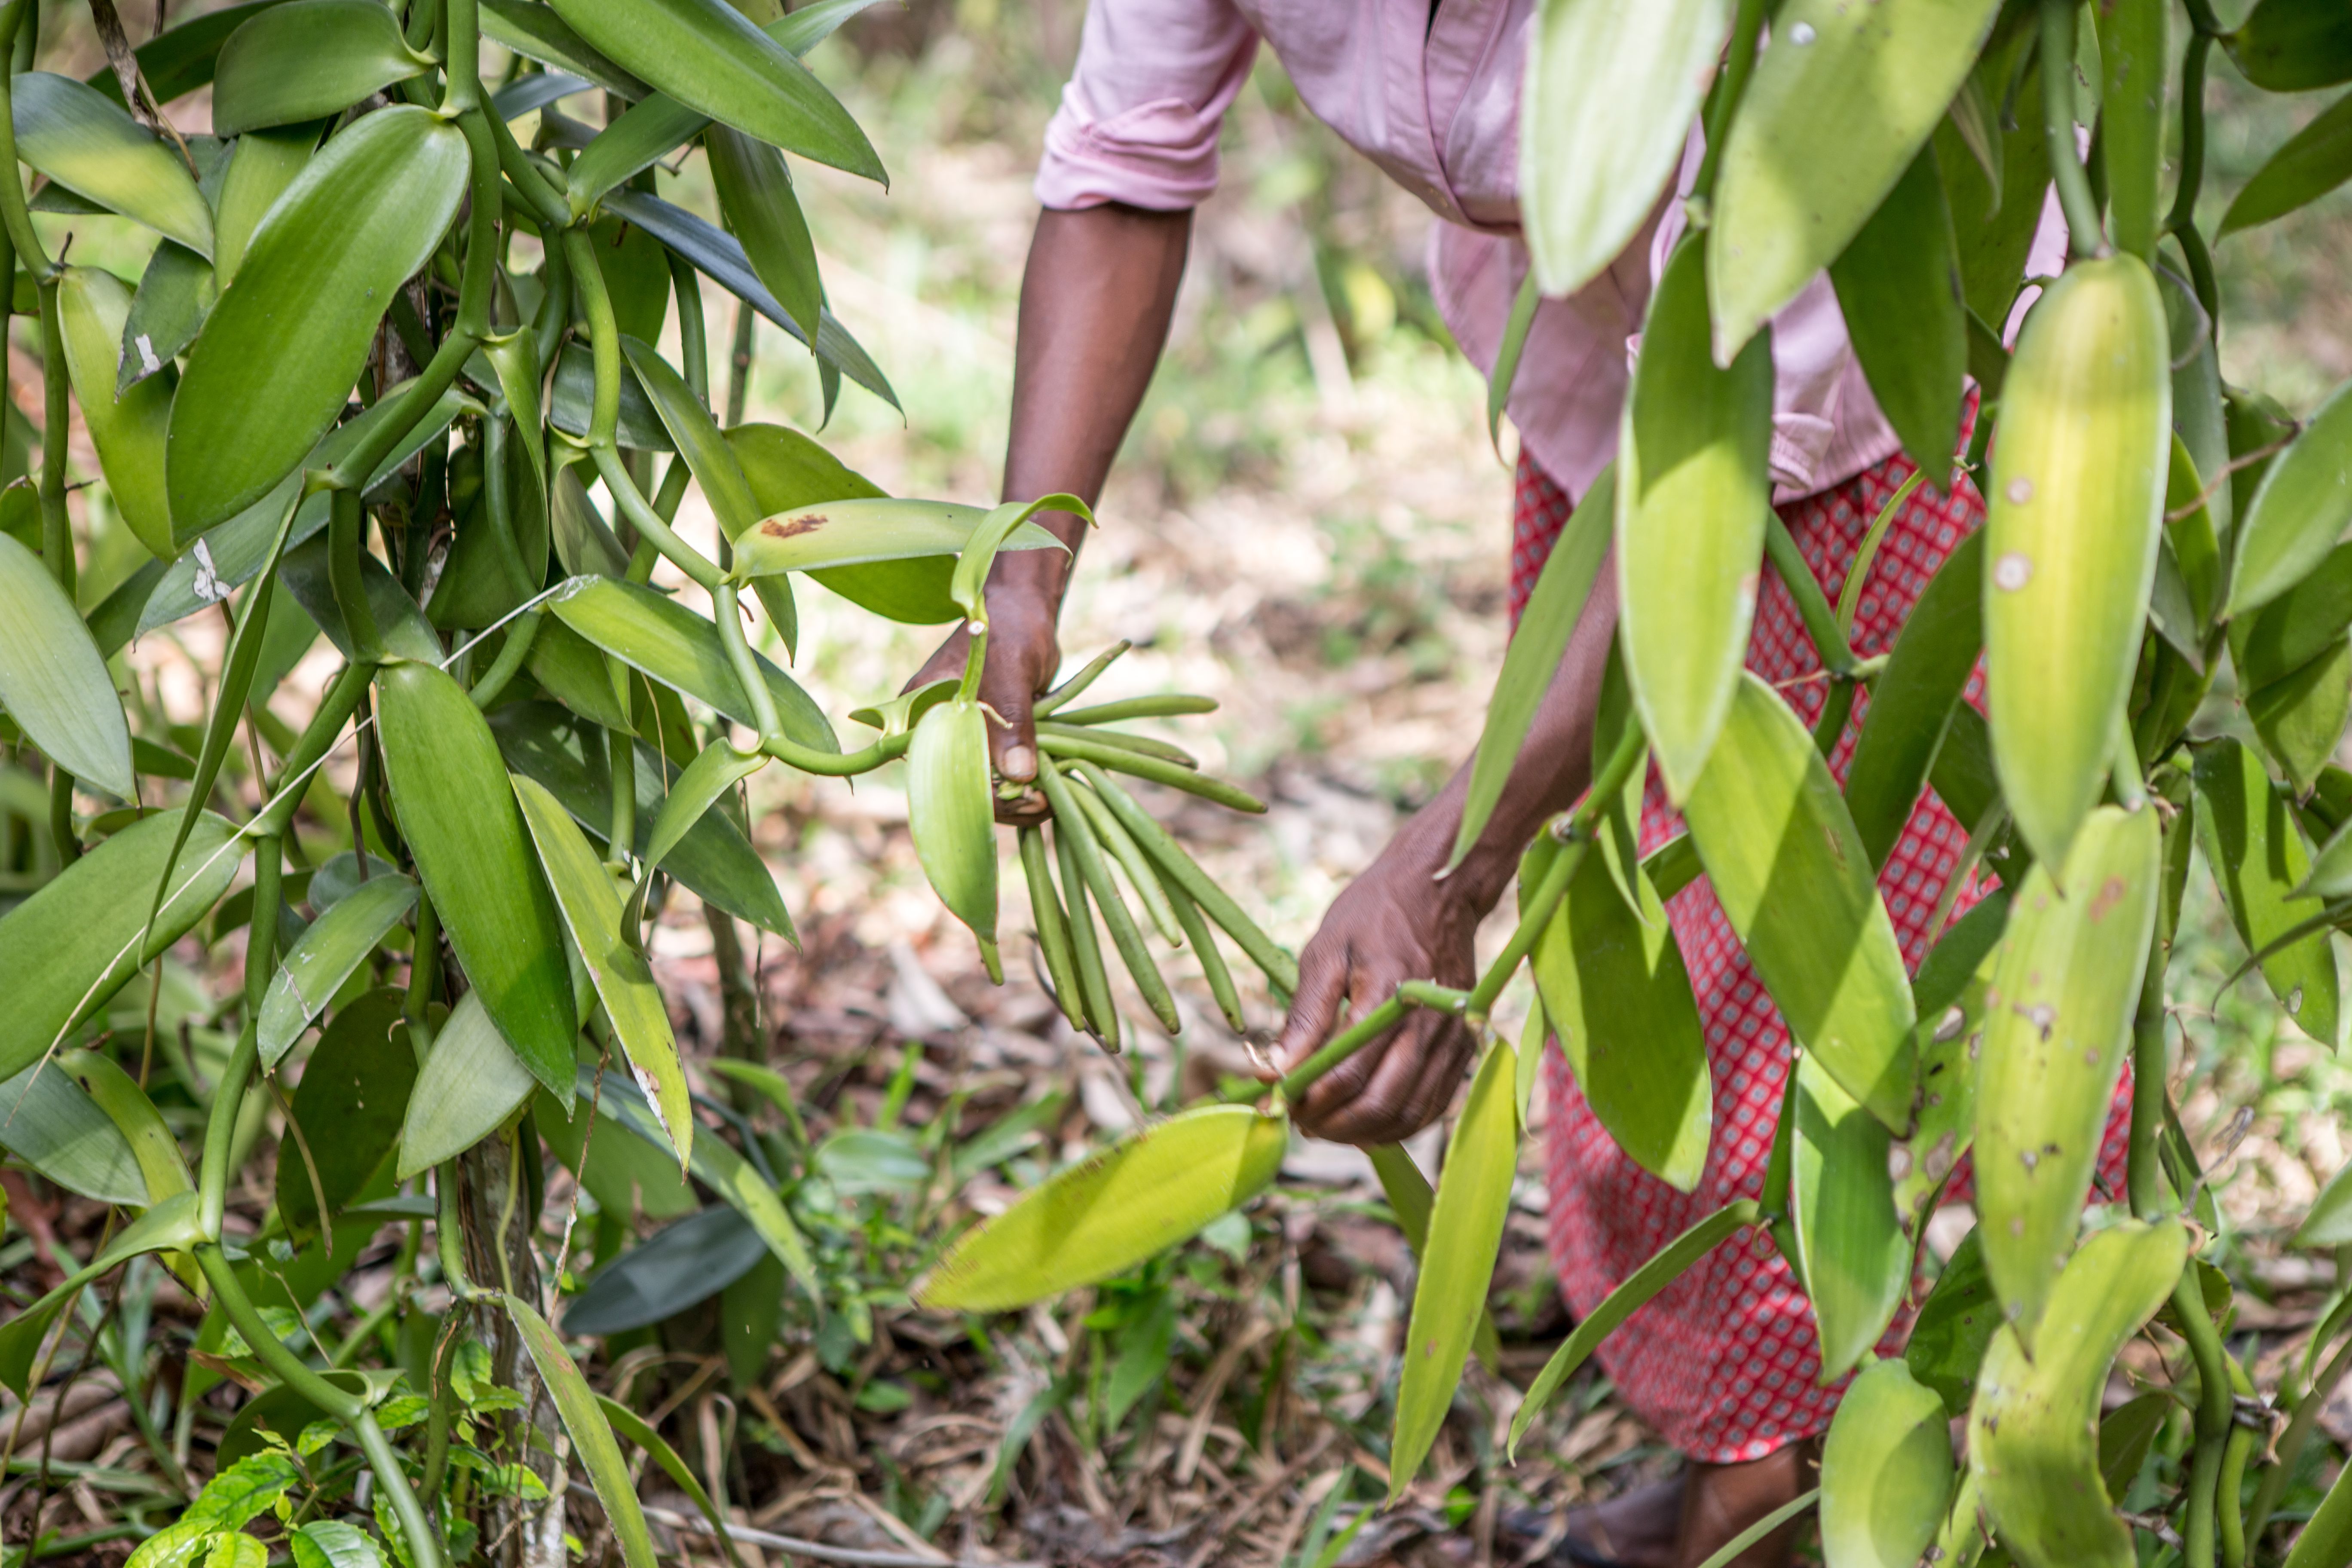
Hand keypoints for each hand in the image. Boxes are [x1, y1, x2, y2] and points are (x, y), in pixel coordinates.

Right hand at [905, 569, 1062, 822]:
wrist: (1022, 614)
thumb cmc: (1008, 631)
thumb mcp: (1011, 674)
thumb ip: (1012, 721)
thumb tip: (1018, 774)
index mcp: (919, 715)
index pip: (942, 772)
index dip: (985, 796)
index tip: (1028, 800)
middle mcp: (934, 733)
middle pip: (963, 788)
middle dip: (1006, 804)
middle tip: (1046, 803)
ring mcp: (961, 739)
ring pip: (985, 788)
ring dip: (1019, 798)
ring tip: (1053, 796)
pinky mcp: (986, 742)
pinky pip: (1000, 775)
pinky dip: (1024, 785)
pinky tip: (1051, 787)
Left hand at [1270, 814, 1491, 1145]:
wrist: (1439, 888)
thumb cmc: (1374, 914)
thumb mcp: (1326, 951)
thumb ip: (1304, 1015)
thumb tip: (1274, 1069)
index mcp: (1389, 996)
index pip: (1346, 1073)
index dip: (1309, 1099)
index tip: (1280, 1102)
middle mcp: (1427, 1025)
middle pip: (1379, 1104)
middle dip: (1332, 1124)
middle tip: (1300, 1121)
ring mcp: (1451, 1039)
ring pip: (1408, 1115)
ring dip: (1363, 1132)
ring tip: (1327, 1125)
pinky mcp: (1462, 1047)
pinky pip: (1432, 1106)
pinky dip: (1397, 1125)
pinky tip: (1366, 1120)